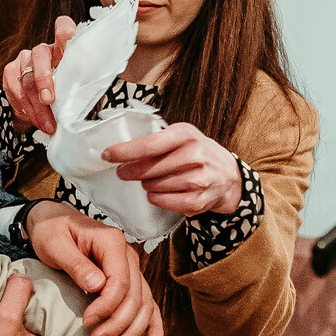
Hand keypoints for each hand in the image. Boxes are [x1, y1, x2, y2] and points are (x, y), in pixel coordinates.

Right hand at [3, 16, 76, 136]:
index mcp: (62, 49)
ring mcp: (24, 60)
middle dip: (44, 80)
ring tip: (47, 123)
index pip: (63, 29)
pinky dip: (25, 108)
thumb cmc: (63, 93)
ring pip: (27, 79)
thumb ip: (82, 88)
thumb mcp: (76, 88)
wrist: (40, 105)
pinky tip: (35, 119)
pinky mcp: (10, 72)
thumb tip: (95, 97)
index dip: (64, 33)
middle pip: (40, 56)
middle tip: (50, 101)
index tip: (67, 42)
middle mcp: (42, 50)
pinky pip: (15, 89)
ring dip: (37, 106)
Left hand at [27, 201, 162, 335]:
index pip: (120, 281)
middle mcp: (128, 255)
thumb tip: (97, 286)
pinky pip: (147, 304)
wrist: (52, 221)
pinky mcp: (128, 280)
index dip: (107, 306)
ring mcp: (131, 268)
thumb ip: (76, 264)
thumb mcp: (55, 243)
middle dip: (117, 324)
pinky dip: (152, 325)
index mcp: (111, 242)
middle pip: (134, 297)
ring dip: (131, 331)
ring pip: (143, 304)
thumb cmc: (51, 230)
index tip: (87, 321)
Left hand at [103, 122, 242, 216]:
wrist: (228, 175)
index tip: (107, 155)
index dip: (124, 152)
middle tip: (124, 172)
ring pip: (152, 186)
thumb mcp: (182, 136)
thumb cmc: (198, 153)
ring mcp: (197, 179)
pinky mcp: (198, 200)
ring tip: (154, 179)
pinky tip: (160, 192)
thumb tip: (121, 149)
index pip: (148, 145)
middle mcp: (194, 155)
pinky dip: (156, 198)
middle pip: (147, 169)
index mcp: (186, 135)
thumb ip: (156, 139)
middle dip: (130, 172)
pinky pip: (162, 201)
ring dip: (147, 184)